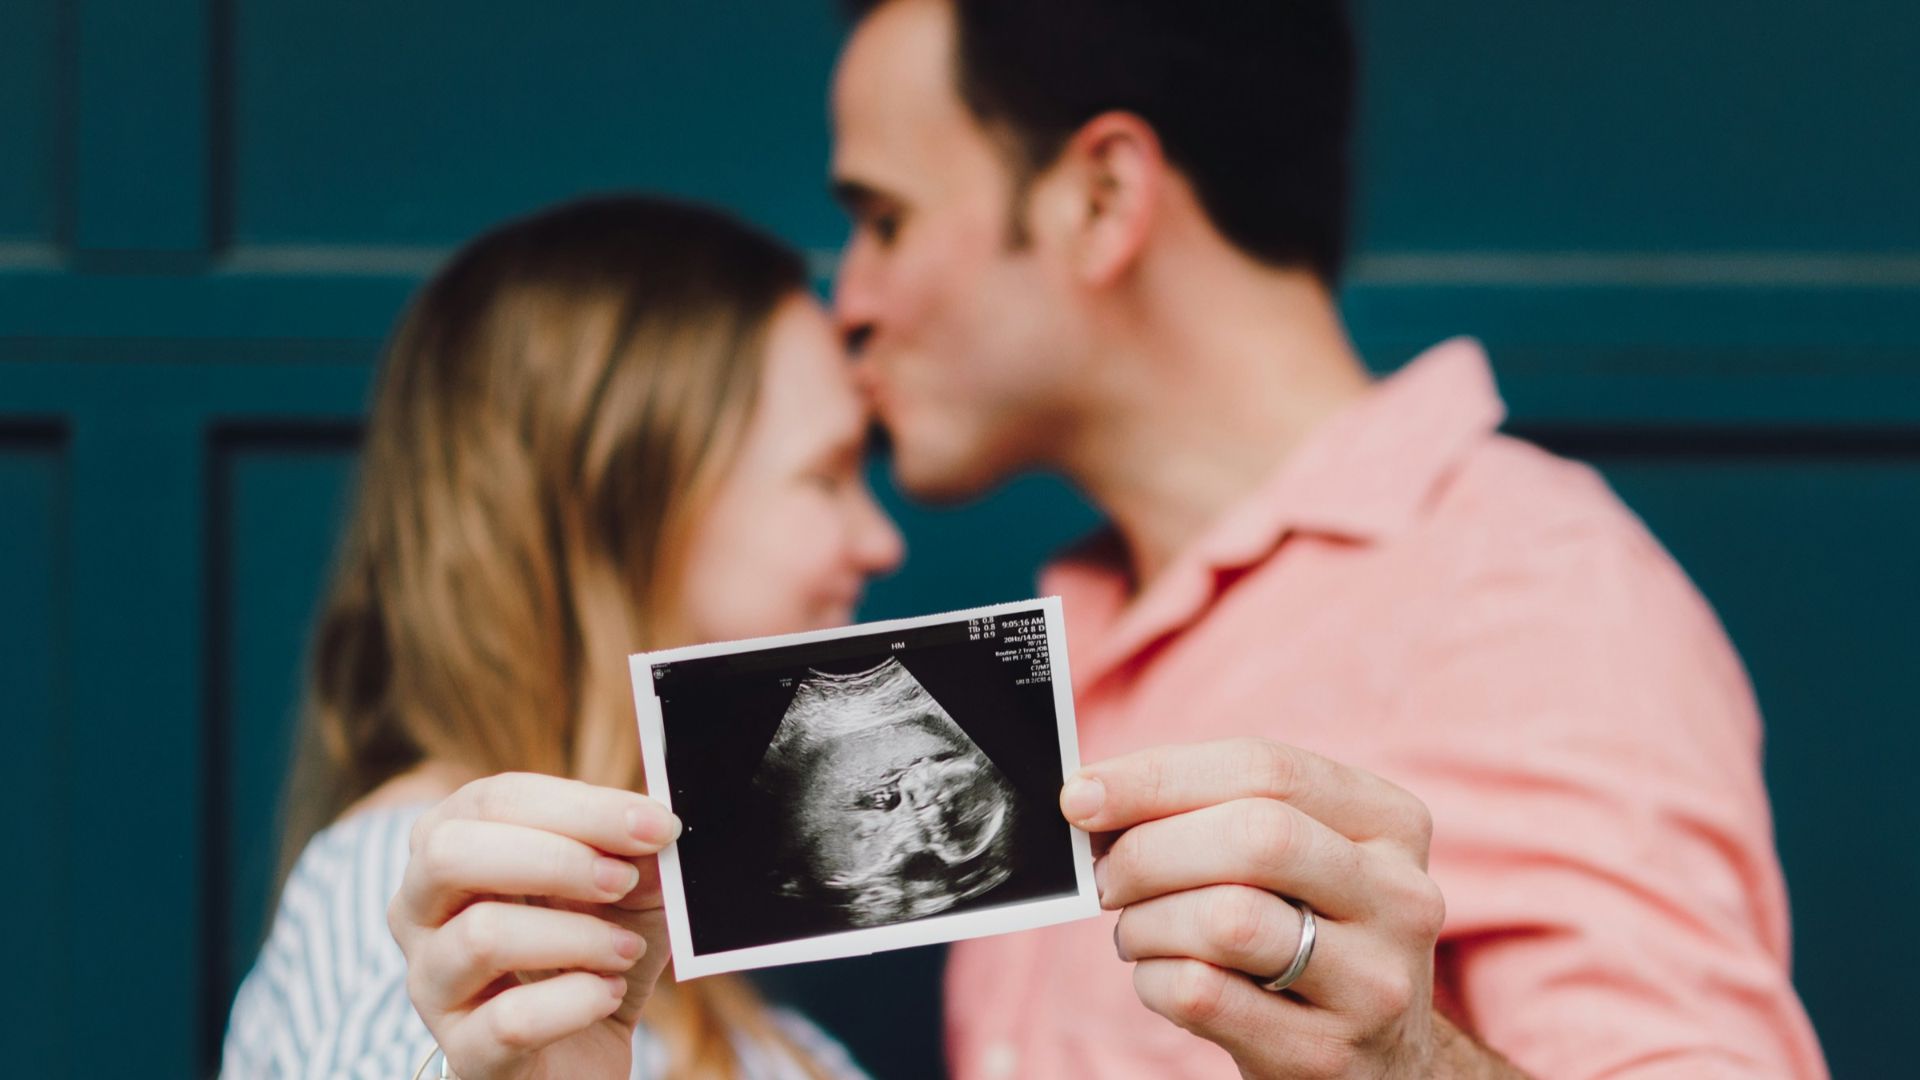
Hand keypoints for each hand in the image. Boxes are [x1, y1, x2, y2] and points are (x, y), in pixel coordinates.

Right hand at [388, 772, 681, 1079]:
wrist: (585, 1053)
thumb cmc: (594, 950)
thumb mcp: (628, 890)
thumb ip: (635, 852)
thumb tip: (654, 829)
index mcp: (451, 847)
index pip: (495, 800)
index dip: (581, 807)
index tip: (655, 825)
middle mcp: (419, 911)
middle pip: (451, 853)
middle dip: (555, 859)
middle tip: (624, 880)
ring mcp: (431, 985)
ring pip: (481, 936)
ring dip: (576, 936)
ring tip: (626, 949)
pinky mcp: (464, 1054)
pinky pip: (509, 1020)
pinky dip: (576, 1001)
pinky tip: (608, 993)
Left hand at [1063, 738, 1515, 1077]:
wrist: (1381, 1063)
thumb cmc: (1309, 934)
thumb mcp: (1299, 863)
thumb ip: (1216, 814)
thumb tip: (1093, 798)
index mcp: (1391, 823)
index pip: (1266, 769)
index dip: (1159, 776)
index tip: (1080, 796)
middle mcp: (1401, 898)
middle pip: (1255, 837)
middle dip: (1150, 850)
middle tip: (1107, 877)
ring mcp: (1373, 983)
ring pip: (1227, 920)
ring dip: (1146, 922)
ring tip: (1136, 932)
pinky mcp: (1326, 1054)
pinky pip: (1203, 996)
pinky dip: (1153, 979)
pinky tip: (1158, 978)